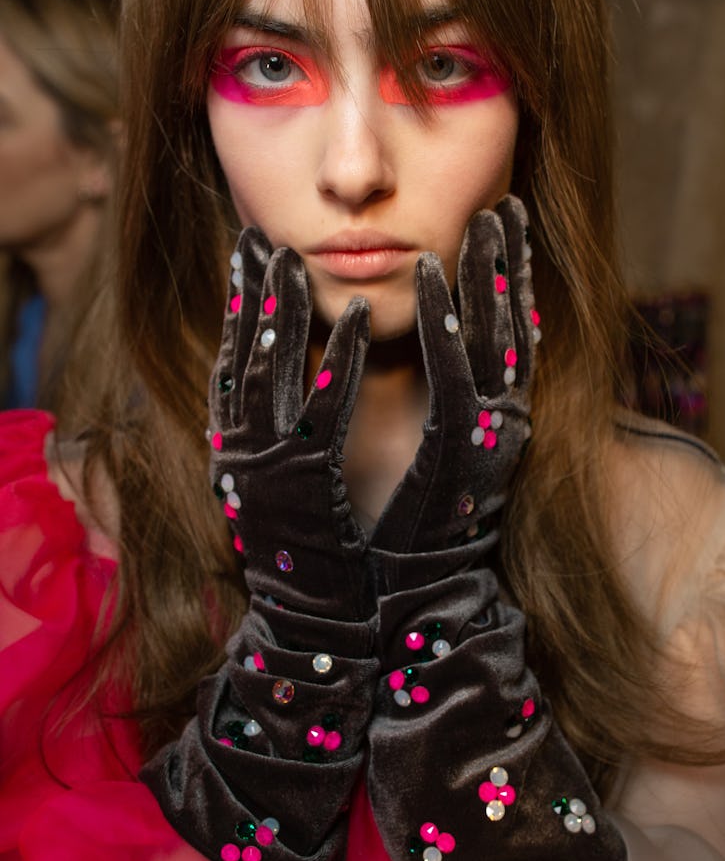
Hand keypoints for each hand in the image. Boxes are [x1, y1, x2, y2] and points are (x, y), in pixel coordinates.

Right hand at [208, 228, 373, 619]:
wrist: (316, 625)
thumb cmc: (306, 553)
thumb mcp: (277, 485)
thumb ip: (274, 435)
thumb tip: (279, 386)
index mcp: (236, 449)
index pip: (231, 360)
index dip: (238, 304)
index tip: (246, 254)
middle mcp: (242, 450)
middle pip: (243, 351)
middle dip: (251, 289)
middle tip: (260, 235)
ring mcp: (271, 464)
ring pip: (273, 367)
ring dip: (285, 306)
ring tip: (292, 254)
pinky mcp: (309, 482)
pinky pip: (326, 406)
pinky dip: (338, 356)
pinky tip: (356, 314)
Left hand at [371, 196, 535, 566]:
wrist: (405, 595)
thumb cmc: (407, 523)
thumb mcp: (428, 449)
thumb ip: (437, 400)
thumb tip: (428, 349)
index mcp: (490, 418)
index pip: (505, 335)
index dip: (507, 278)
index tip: (502, 227)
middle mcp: (501, 420)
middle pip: (512, 325)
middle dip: (509, 263)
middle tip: (506, 205)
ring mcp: (486, 432)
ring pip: (495, 336)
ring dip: (488, 273)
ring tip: (486, 218)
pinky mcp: (460, 447)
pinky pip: (456, 368)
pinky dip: (450, 316)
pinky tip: (441, 271)